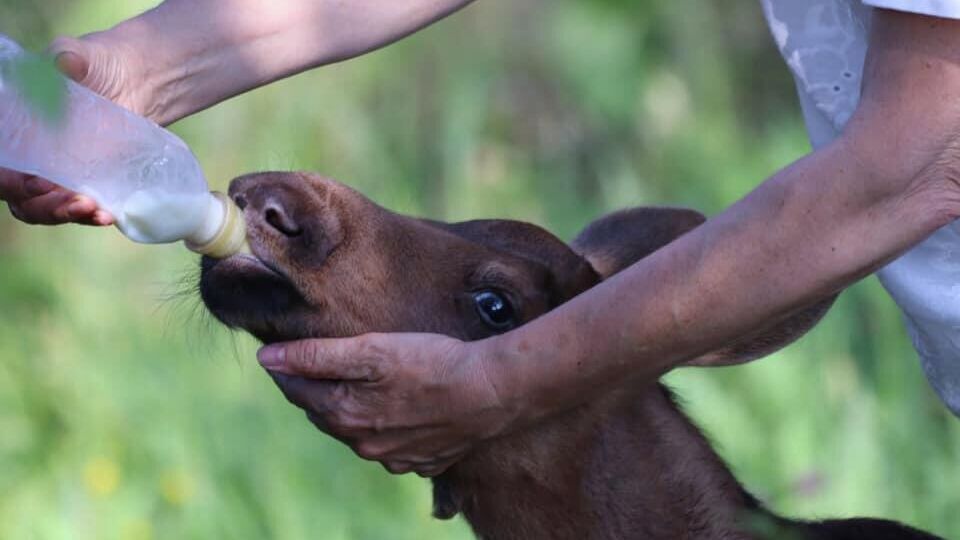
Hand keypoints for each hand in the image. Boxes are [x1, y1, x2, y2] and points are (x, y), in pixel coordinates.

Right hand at [1, 32, 151, 226]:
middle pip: (17, 195)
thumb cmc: (92, 65)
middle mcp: (26, 157)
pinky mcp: (86, 184)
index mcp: (11, 129)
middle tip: (70, 200)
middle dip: (41, 204)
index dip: (5, 179)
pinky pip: (80, 209)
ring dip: (65, 214)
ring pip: (45, 207)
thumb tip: (61, 64)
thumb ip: (64, 60)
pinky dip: (90, 216)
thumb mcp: (75, 57)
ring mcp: (55, 175)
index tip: (29, 182)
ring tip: (92, 209)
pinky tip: (106, 214)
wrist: (134, 80)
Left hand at [257, 333, 513, 476]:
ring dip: (350, 408)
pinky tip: (398, 408)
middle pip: (324, 411)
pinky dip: (384, 426)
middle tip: (319, 361)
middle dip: (317, 387)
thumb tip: (267, 358)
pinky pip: (389, 445)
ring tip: (360, 382)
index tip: (282, 349)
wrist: (491, 392)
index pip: (297, 389)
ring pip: (355, 430)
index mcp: (343, 414)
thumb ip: (316, 355)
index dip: (287, 366)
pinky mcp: (419, 461)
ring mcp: (392, 458)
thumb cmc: (432, 363)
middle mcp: (362, 444)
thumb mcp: (371, 349)